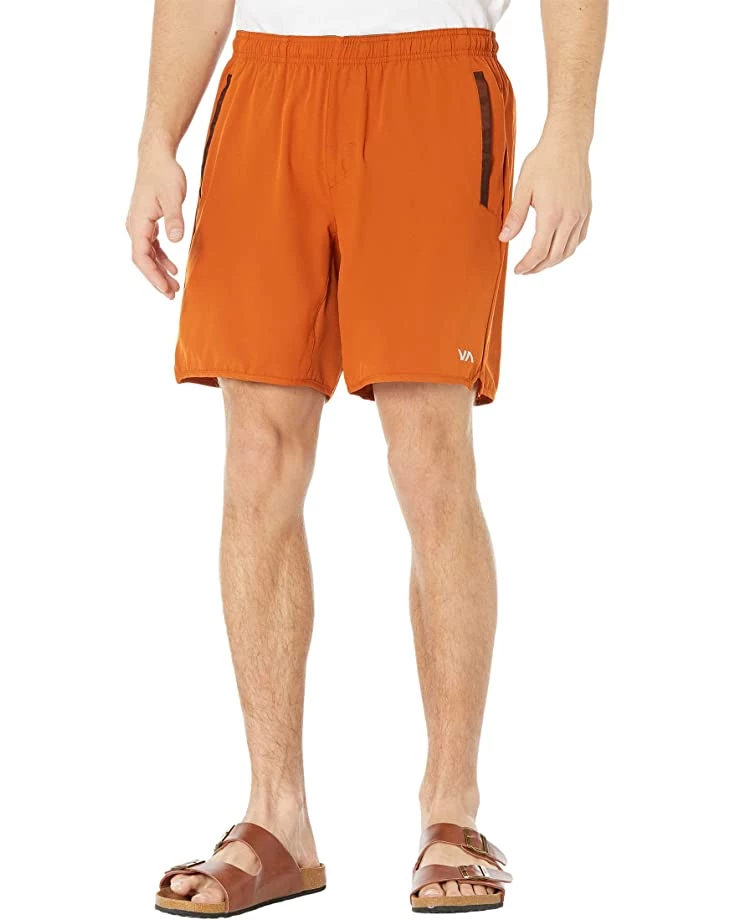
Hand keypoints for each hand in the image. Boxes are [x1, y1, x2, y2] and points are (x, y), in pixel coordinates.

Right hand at [126, 146, 186, 298]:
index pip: (141, 257)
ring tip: (174, 286)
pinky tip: (172, 267)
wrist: (156, 157)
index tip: (166, 289)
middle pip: (143, 260)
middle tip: (172, 294)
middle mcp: (134, 226)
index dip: (153, 276)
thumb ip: (175, 219)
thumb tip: (176, 239)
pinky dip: (160, 258)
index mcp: (138, 223)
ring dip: (159, 271)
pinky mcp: (146, 221)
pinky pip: (150, 246)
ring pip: (147, 254)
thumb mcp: (173, 197)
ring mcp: (139, 224)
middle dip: (157, 279)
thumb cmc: (164, 174)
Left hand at [499, 135, 591, 273]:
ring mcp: (581, 214)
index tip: (518, 270)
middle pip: (555, 255)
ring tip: (539, 263)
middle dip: (539, 267)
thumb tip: (504, 238)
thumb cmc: (544, 161)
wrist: (568, 143)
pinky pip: (579, 238)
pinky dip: (568, 248)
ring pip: (569, 250)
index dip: (528, 264)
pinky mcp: (587, 209)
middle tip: (526, 270)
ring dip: (554, 261)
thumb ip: (515, 217)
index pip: (539, 251)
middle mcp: (570, 217)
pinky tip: (557, 248)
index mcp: (552, 214)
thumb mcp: (522, 188)